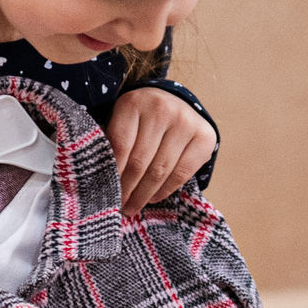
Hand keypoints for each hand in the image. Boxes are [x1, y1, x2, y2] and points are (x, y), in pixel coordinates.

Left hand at [107, 89, 215, 210]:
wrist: (174, 101)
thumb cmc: (141, 118)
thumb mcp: (122, 120)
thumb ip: (113, 143)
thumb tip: (102, 182)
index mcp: (133, 102)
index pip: (120, 146)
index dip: (113, 174)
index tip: (106, 193)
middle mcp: (161, 108)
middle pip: (140, 160)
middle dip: (128, 189)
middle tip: (119, 206)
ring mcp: (185, 122)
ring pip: (160, 170)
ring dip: (144, 194)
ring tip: (133, 206)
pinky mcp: (205, 137)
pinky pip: (182, 173)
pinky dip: (165, 190)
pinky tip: (153, 197)